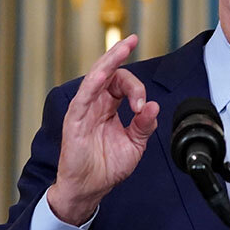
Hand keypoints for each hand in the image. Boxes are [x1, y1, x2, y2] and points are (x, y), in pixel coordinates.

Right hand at [48, 35, 159, 224]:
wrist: (90, 189)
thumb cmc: (107, 167)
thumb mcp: (134, 145)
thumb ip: (144, 125)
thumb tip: (154, 106)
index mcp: (109, 107)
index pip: (122, 83)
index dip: (137, 89)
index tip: (142, 108)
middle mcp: (96, 104)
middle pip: (108, 72)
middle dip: (119, 54)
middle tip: (132, 40)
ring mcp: (84, 111)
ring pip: (95, 78)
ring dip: (109, 61)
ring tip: (122, 48)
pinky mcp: (75, 121)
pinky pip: (83, 99)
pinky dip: (93, 85)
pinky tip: (102, 75)